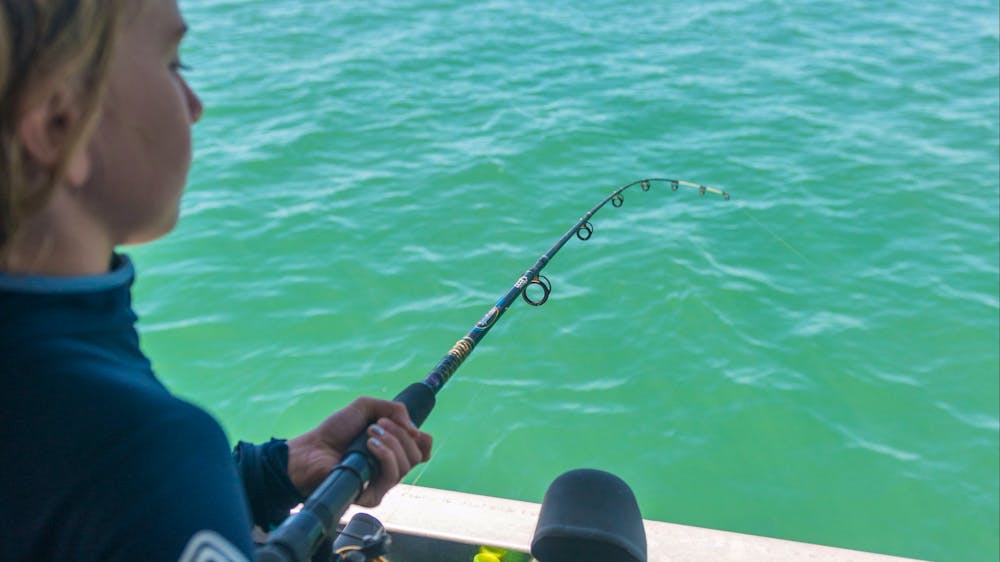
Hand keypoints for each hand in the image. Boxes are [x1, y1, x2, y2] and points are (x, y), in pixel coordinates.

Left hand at [285, 397, 432, 506]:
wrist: (312, 449)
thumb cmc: (335, 431)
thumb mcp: (365, 407)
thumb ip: (394, 409)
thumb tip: (415, 428)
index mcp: (393, 449)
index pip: (423, 449)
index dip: (422, 437)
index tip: (408, 426)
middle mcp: (391, 467)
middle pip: (418, 454)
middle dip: (401, 433)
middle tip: (378, 424)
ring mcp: (383, 482)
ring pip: (407, 464)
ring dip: (391, 442)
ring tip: (369, 433)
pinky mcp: (373, 495)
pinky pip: (392, 476)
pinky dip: (384, 455)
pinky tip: (369, 446)